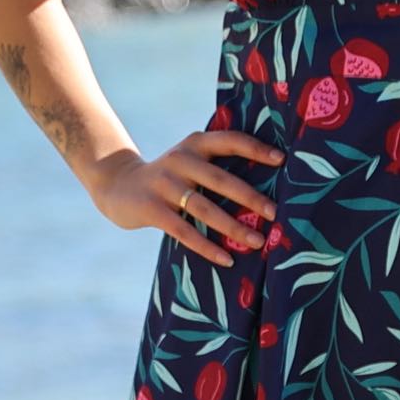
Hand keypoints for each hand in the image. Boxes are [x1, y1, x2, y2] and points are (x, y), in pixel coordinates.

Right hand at [89, 131, 284, 265]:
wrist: (117, 185)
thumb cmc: (170, 177)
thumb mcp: (189, 160)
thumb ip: (216, 166)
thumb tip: (267, 188)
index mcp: (195, 144)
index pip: (230, 141)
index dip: (255, 149)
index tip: (282, 161)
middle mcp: (181, 160)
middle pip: (221, 179)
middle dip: (251, 197)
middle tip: (276, 214)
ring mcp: (164, 184)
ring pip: (205, 208)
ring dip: (233, 227)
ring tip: (258, 242)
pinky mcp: (152, 209)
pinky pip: (184, 230)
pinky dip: (206, 246)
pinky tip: (226, 258)